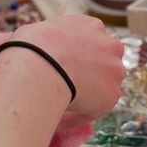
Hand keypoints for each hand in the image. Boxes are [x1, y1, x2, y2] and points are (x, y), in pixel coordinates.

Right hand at [3, 16, 125, 118]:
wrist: (40, 64)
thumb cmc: (31, 46)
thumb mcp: (40, 31)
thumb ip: (52, 41)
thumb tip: (42, 53)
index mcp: (91, 25)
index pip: (90, 42)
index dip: (77, 57)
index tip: (63, 69)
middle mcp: (109, 45)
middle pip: (103, 62)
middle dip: (89, 74)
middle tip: (65, 88)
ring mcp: (115, 70)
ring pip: (104, 85)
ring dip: (87, 95)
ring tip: (62, 106)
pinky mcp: (113, 94)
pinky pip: (95, 109)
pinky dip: (79, 115)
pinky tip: (61, 120)